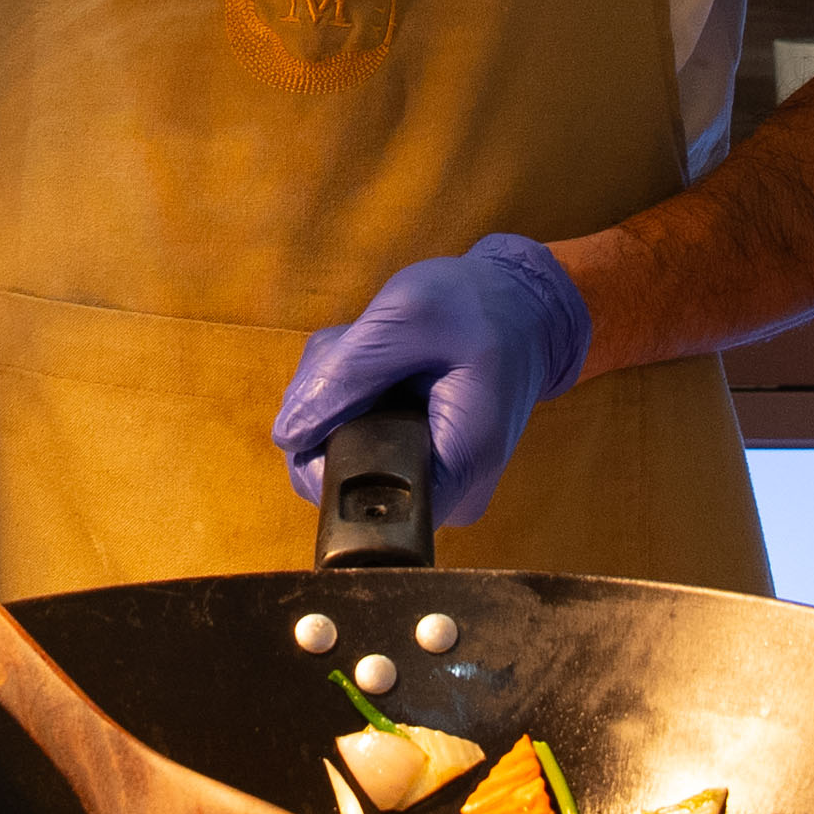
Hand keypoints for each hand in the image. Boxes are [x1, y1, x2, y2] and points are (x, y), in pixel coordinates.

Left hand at [270, 233, 591, 530]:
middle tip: (354, 350)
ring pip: (336, 452)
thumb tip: (288, 434)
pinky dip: (348, 395)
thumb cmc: (481, 307)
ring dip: (335, 394)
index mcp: (456, 471)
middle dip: (326, 410)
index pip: (360, 506)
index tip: (329, 401)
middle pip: (339, 476)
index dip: (322, 459)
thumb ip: (347, 373)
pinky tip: (376, 358)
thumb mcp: (411, 316)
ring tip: (373, 348)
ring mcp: (425, 480)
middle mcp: (443, 495)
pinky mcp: (411, 461)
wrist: (525, 310)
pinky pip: (352, 438)